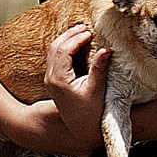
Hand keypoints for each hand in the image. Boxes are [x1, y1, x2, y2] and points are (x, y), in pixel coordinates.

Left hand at [43, 23, 107, 150]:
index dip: (77, 39)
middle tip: (85, 27)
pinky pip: (55, 58)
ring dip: (66, 39)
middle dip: (70, 35)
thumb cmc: (91, 112)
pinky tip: (76, 44)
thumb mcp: (97, 90)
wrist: (81, 129)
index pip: (64, 50)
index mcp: (59, 79)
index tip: (90, 33)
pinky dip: (64, 47)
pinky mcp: (54, 81)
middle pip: (55, 47)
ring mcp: (50, 79)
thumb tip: (105, 49)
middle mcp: (51, 78)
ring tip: (81, 32)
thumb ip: (99, 68)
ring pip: (53, 51)